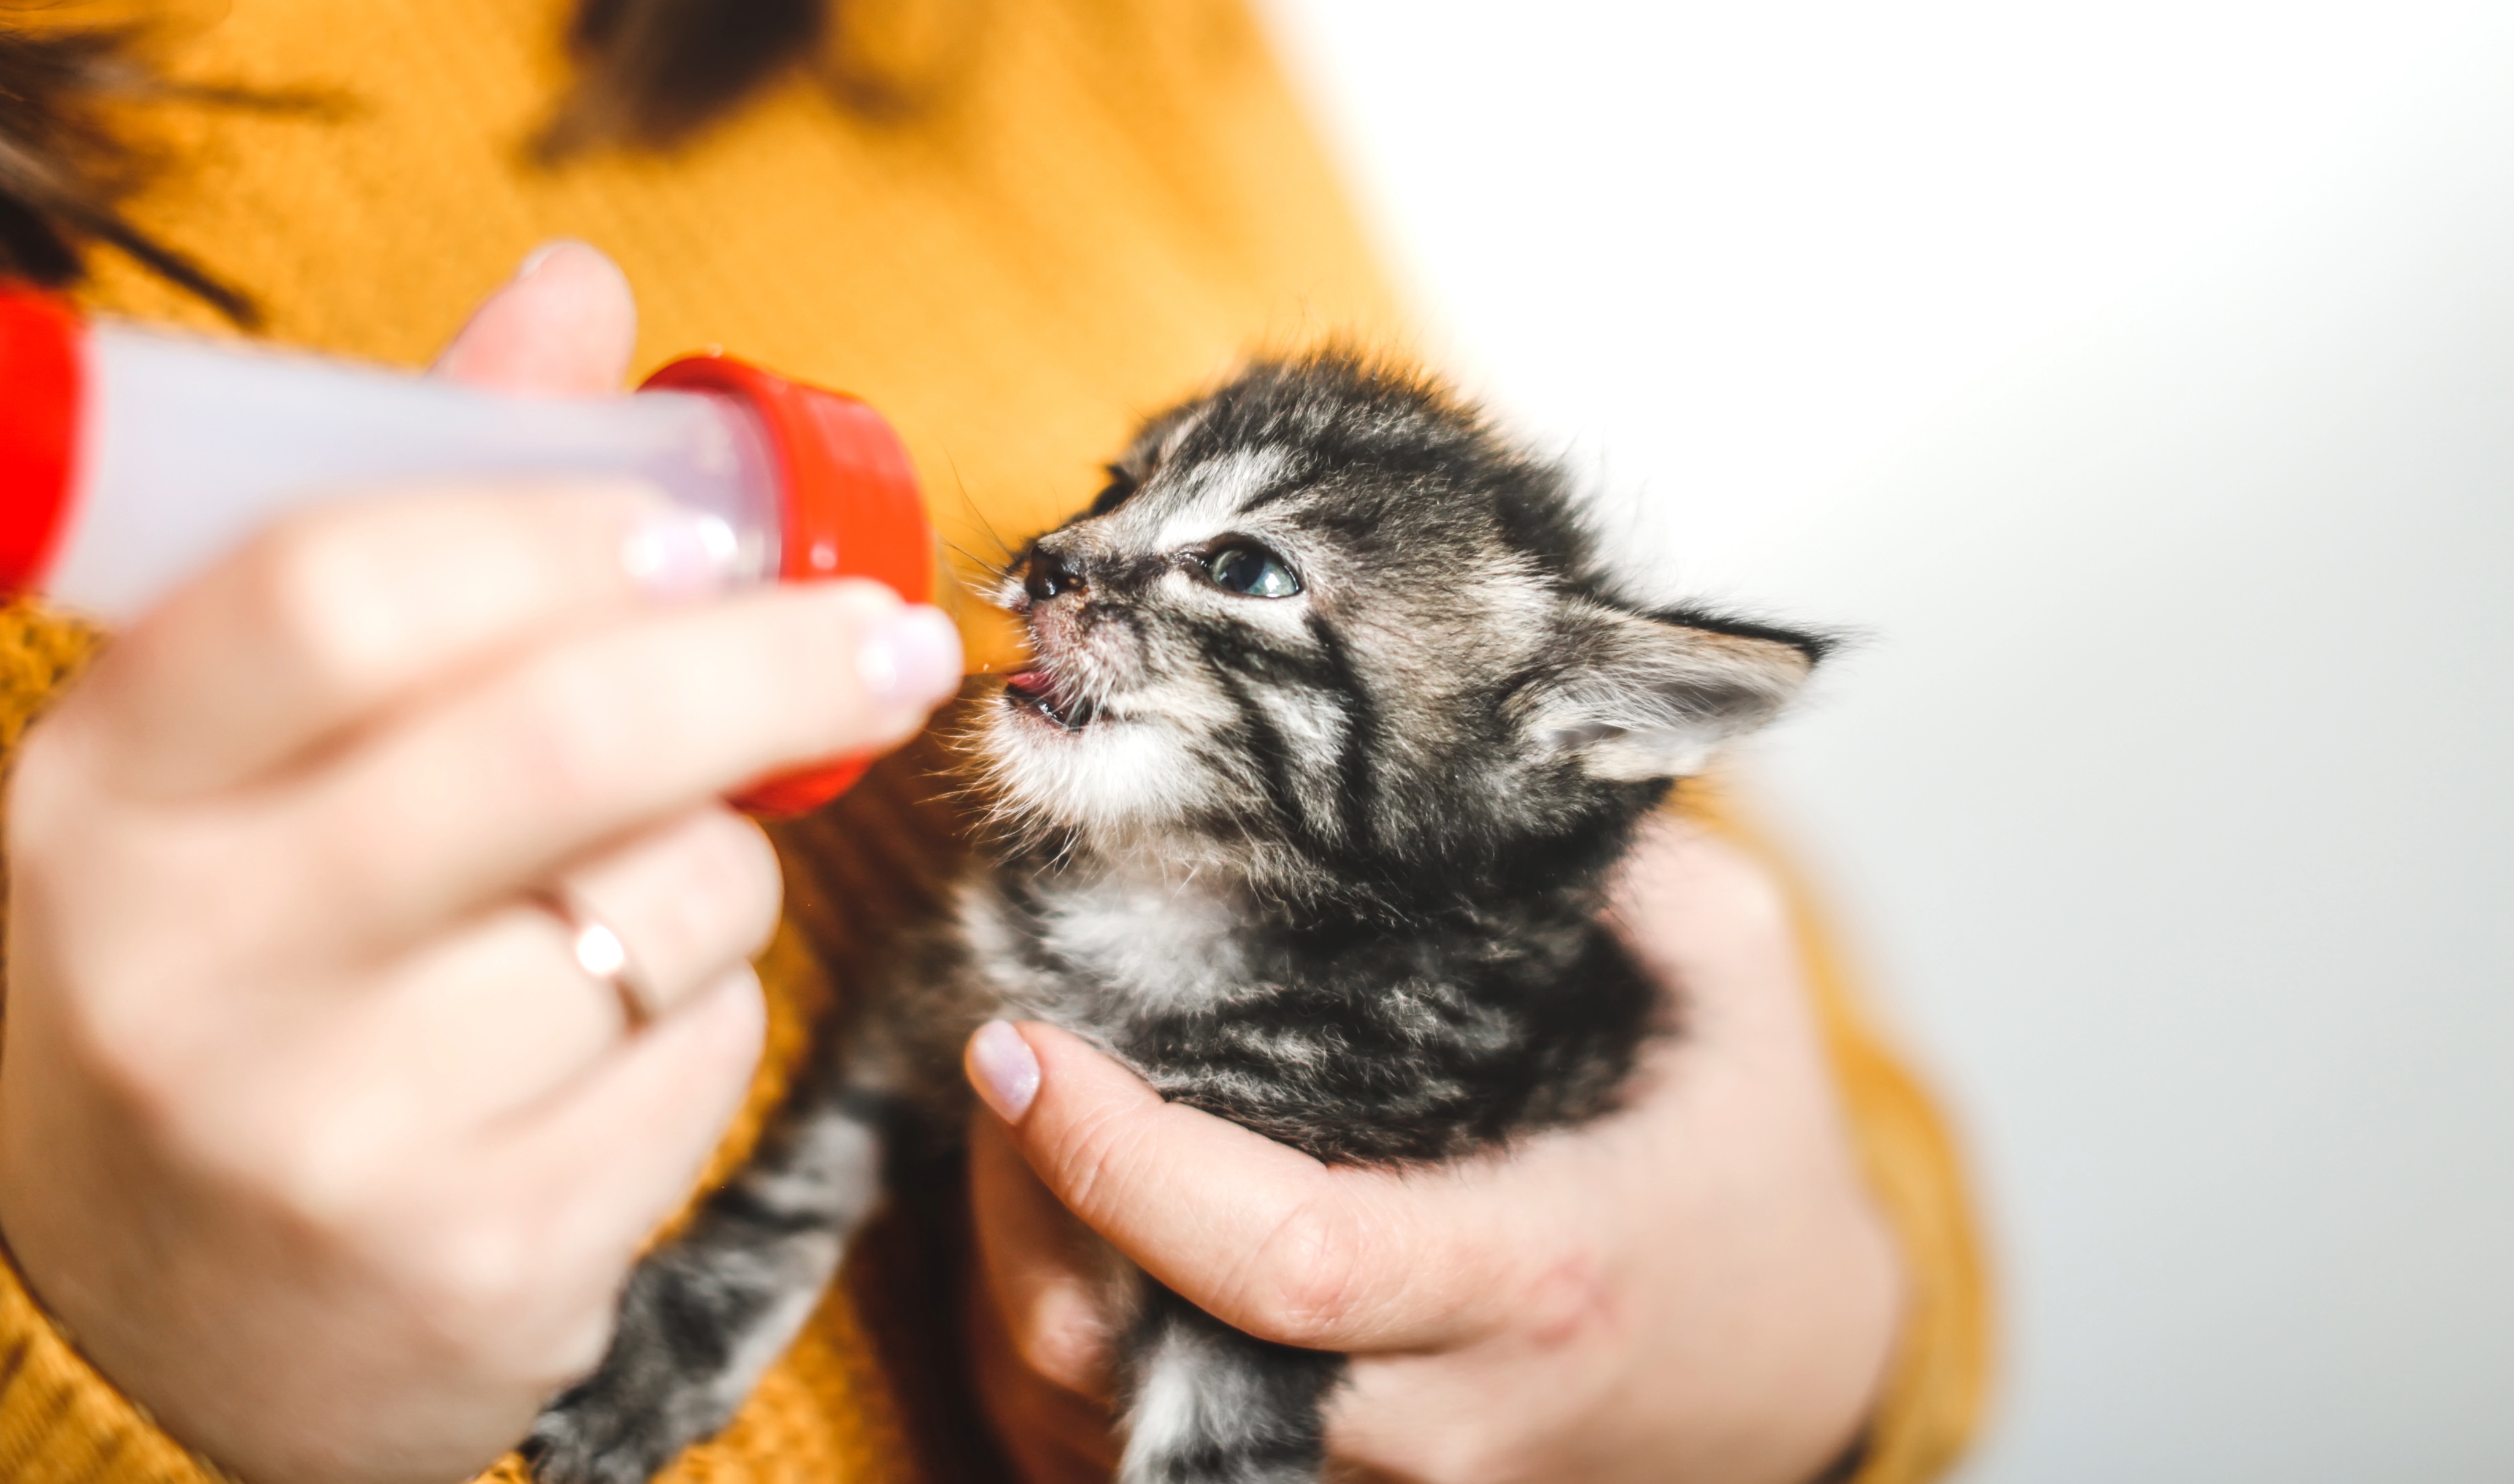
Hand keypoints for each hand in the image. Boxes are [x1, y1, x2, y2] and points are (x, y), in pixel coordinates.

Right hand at [0, 245, 964, 1483]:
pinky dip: (708, 1014)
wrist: (174, 1301)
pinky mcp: (474, 1259)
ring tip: (626, 892)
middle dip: (772, 666)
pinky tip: (604, 1038)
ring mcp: (330, 1130)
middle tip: (890, 641)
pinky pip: (705, 1059)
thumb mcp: (257, 745)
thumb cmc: (251, 958)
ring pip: (671, 904)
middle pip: (562, 742)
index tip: (702, 527)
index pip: (342, 591)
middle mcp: (192, 961)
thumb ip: (417, 507)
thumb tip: (577, 288)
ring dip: (721, 868)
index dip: (558, 531)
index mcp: (117, 786)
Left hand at [961, 816, 1902, 1483]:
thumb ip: (1627, 866)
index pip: (1286, 1260)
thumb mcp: (1736, 989)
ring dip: (1015, 1279)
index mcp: (1540, 1278)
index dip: (1120, 1160)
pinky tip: (1062, 1241)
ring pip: (1094, 1430)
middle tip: (1001, 1059)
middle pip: (1139, 1357)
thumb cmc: (1750, 1177)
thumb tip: (1481, 760)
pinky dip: (1050, 1361)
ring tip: (1016, 1134)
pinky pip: (1117, 1469)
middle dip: (1021, 1203)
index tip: (1020, 1041)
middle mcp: (1442, 1419)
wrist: (1800, 1373)